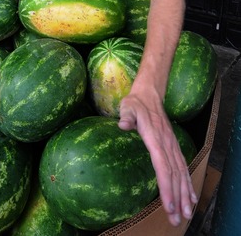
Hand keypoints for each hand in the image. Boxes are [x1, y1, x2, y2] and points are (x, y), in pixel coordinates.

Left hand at [118, 91, 197, 226]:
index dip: (166, 187)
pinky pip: (183, 166)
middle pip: (174, 174)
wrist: (150, 93)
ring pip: (181, 172)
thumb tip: (123, 125)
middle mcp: (167, 144)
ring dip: (185, 193)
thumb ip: (126, 116)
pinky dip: (187, 182)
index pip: (163, 166)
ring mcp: (172, 145)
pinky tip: (190, 196)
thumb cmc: (135, 102)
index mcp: (155, 138)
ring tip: (187, 213)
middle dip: (177, 198)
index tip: (169, 205)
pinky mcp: (173, 146)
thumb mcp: (127, 106)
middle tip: (177, 219)